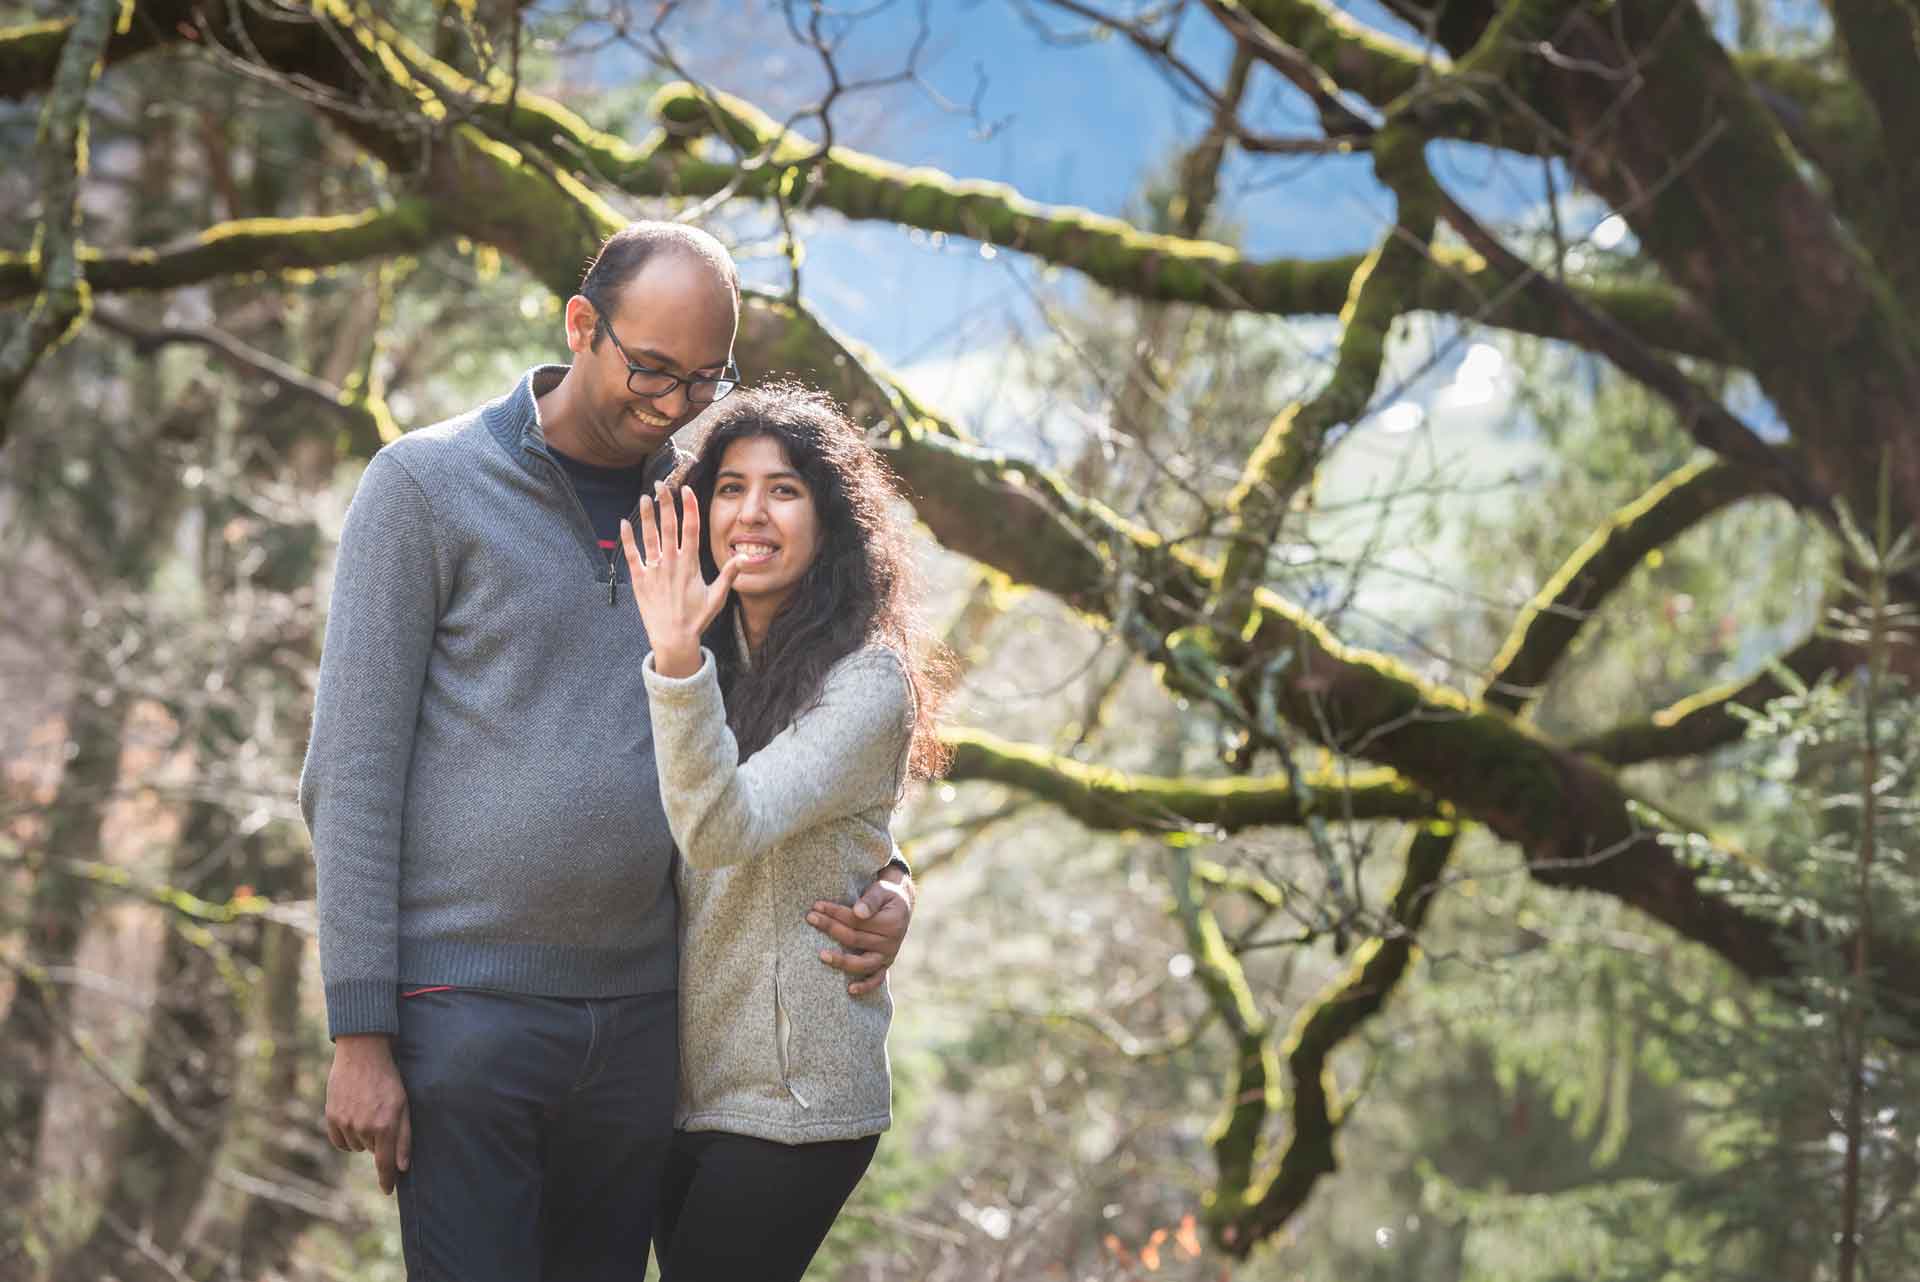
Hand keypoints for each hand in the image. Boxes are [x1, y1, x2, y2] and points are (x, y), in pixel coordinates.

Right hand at [326, 1034, 411, 1194]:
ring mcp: (346, 1123)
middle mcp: (364, 1128)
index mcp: (386, 1126)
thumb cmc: (389, 1079)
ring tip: (368, 1110)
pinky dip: (347, 1135)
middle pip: (372, 1151)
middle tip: (383, 1115)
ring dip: (363, 1137)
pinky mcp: (332, 1117)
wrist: (362, 1054)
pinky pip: (339, 1141)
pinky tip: (353, 1116)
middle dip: (379, 1141)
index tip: (388, 1190)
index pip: (386, 1163)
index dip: (387, 1179)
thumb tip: (403, 1167)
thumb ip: (404, 1137)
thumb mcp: (404, 1105)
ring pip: (356, 1146)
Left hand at [620, 482, 742, 677]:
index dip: (689, 507)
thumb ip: (729, 574)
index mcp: (690, 564)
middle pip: (669, 526)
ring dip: (647, 515)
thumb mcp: (717, 596)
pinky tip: (623, 523)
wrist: (673, 638)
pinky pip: (632, 555)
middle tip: (662, 484)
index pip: (691, 528)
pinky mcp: (640, 580)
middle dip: (666, 503)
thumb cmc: (697, 618)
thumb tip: (744, 557)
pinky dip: (628, 539)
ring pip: (649, 536)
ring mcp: (654, 570)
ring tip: (645, 497)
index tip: (686, 490)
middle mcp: (672, 562)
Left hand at [807, 868, 913, 995]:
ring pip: (862, 963)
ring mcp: (888, 957)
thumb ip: (871, 900)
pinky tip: (850, 990)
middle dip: (830, 927)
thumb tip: (858, 912)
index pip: (857, 920)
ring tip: (821, 955)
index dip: (835, 912)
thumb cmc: (887, 896)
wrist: (901, 906)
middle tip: (810, 918)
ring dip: (841, 960)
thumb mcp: (883, 891)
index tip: (817, 906)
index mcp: (891, 923)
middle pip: (854, 938)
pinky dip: (865, 986)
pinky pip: (876, 979)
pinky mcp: (884, 965)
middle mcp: (891, 943)